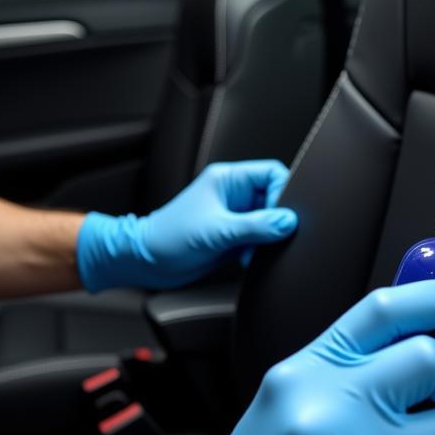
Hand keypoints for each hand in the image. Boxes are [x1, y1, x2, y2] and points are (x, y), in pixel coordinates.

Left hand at [76, 160, 296, 291]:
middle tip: (269, 236)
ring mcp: (233, 215)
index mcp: (228, 179)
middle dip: (275, 219)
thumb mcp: (217, 231)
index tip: (283, 216)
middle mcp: (233, 194)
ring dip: (267, 237)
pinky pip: (259, 237)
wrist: (147, 262)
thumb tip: (288, 221)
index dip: (283, 192)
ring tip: (252, 250)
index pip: (271, 173)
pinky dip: (259, 249)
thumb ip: (256, 226)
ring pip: (268, 220)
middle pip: (274, 197)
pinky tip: (246, 258)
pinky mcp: (232, 235)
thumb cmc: (168, 239)